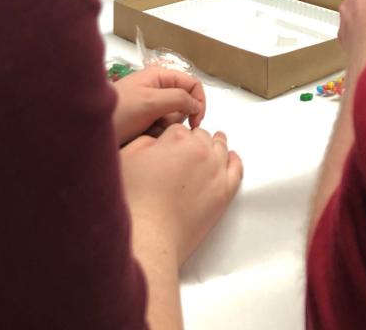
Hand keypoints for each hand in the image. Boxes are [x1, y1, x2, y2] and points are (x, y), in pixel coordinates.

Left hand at [112, 66, 204, 145]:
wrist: (89, 131)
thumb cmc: (118, 112)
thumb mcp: (151, 101)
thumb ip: (178, 98)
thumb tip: (196, 105)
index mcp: (160, 76)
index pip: (193, 84)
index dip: (199, 102)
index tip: (195, 123)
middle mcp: (157, 88)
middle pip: (184, 103)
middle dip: (177, 118)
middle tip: (159, 125)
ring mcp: (150, 106)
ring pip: (174, 119)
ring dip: (165, 128)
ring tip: (147, 131)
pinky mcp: (144, 121)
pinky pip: (162, 129)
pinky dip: (157, 135)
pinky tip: (143, 137)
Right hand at [120, 125, 242, 265]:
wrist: (149, 236)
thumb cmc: (135, 201)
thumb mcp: (129, 157)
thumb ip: (146, 140)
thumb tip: (158, 139)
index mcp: (178, 138)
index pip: (179, 129)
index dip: (173, 138)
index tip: (169, 146)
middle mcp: (200, 151)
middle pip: (202, 136)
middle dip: (194, 141)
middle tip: (185, 151)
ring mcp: (215, 172)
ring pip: (220, 149)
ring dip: (215, 146)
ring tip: (213, 145)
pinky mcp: (224, 193)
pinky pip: (236, 171)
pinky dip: (234, 162)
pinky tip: (232, 158)